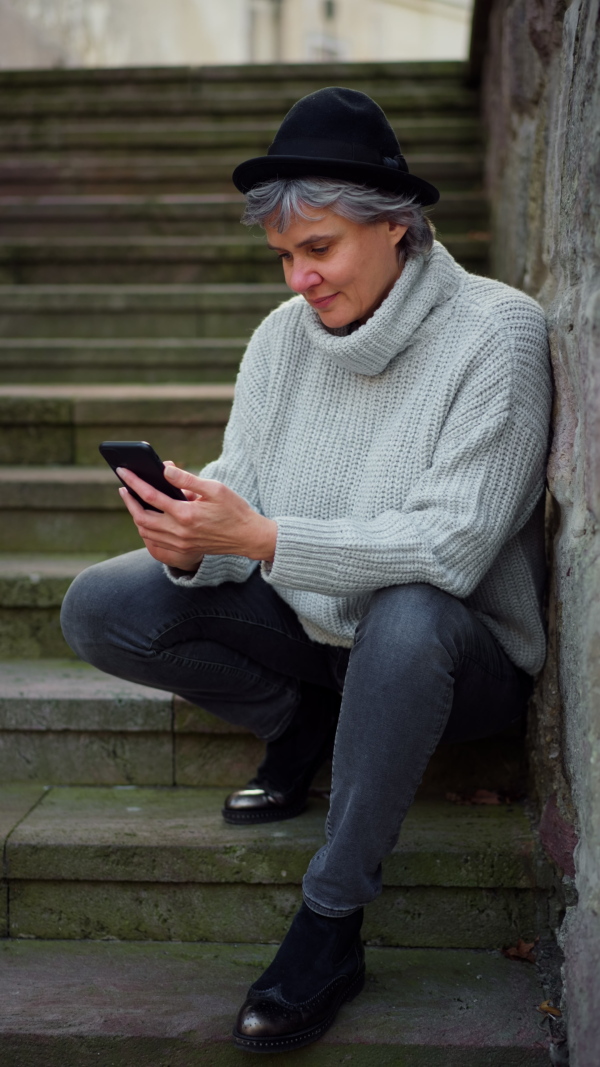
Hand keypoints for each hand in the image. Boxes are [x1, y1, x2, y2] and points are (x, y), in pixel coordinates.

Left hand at [116, 462, 276, 571]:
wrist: (247, 537)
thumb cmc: (234, 510)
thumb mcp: (215, 489)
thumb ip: (188, 480)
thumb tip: (165, 470)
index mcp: (186, 514)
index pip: (151, 496)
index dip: (134, 482)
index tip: (123, 471)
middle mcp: (180, 532)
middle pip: (141, 517)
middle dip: (129, 501)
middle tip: (123, 487)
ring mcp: (180, 544)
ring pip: (145, 531)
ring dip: (135, 515)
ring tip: (132, 500)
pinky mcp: (183, 551)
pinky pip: (155, 542)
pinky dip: (145, 530)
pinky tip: (146, 518)